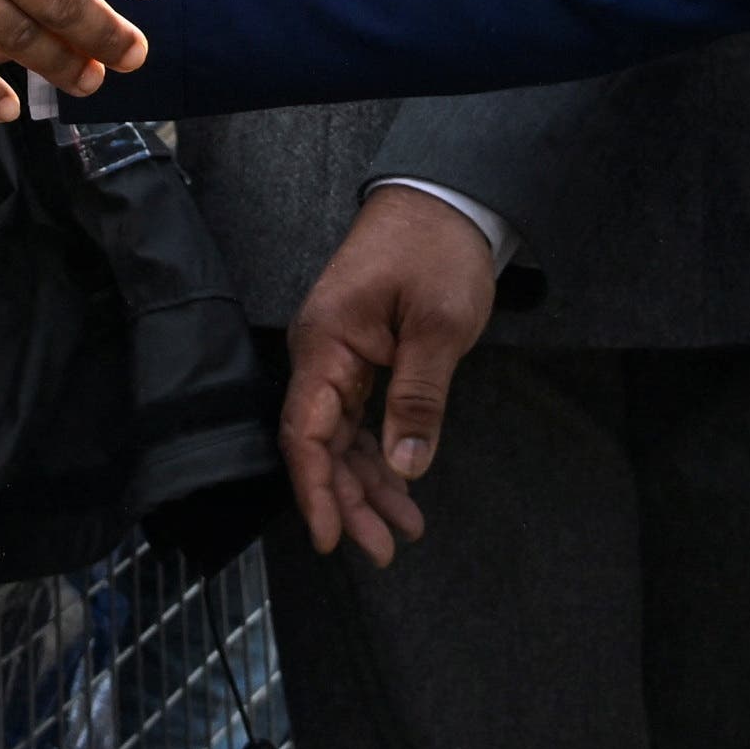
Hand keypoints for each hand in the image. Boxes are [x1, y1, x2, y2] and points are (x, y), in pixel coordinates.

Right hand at [281, 186, 497, 564]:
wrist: (444, 200)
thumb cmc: (437, 251)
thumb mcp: (439, 327)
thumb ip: (418, 398)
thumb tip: (403, 467)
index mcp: (327, 344)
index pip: (306, 433)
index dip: (315, 490)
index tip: (332, 537)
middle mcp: (321, 354)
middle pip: (321, 444)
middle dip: (349, 500)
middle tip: (385, 548)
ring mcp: (338, 355)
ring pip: (341, 437)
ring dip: (367, 484)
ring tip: (403, 529)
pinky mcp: (359, 355)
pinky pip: (358, 416)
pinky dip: (378, 453)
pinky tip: (400, 484)